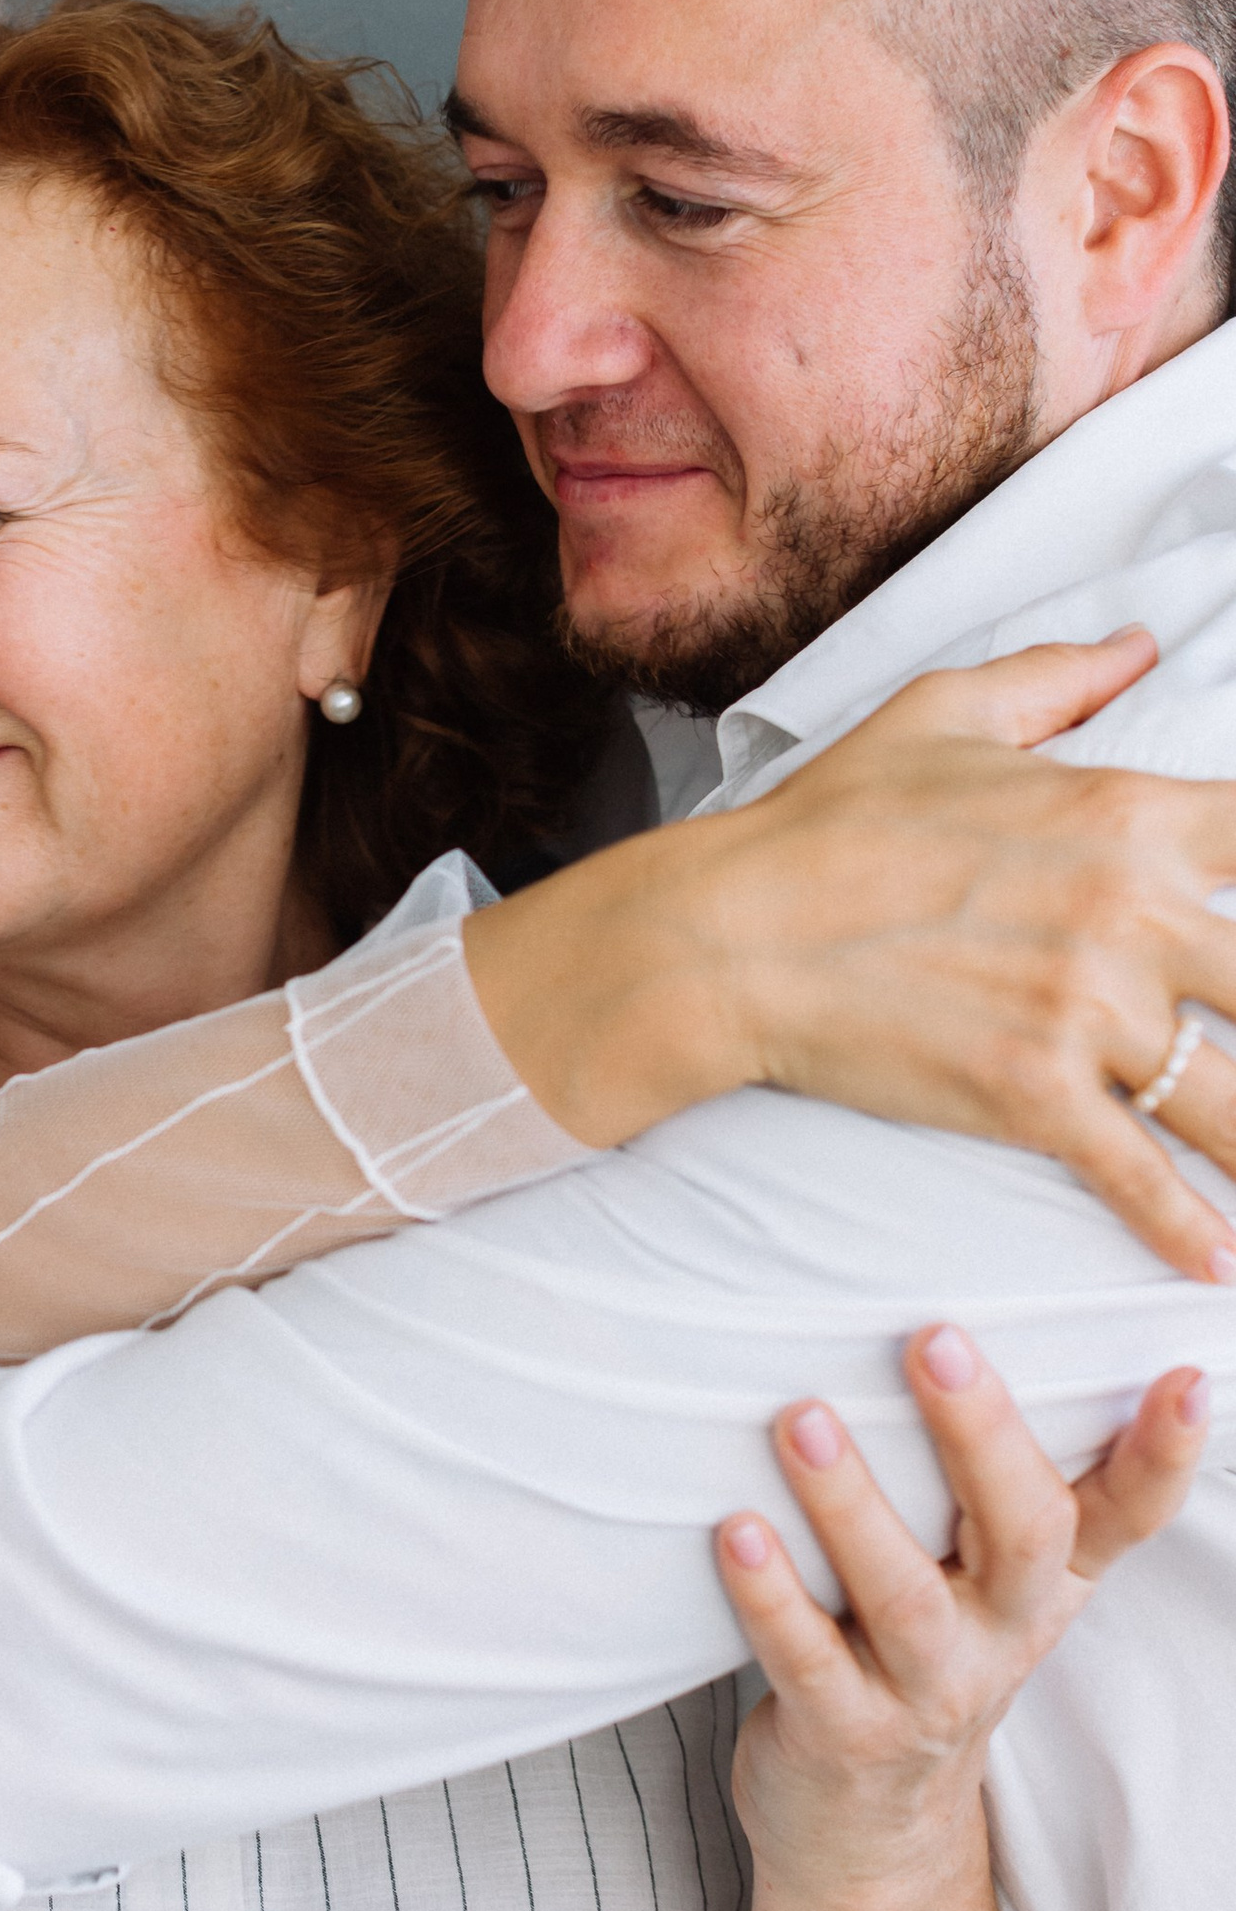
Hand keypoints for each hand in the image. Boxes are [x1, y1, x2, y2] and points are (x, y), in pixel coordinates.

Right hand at [475, 632, 1235, 1279]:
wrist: (726, 931)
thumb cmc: (828, 819)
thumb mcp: (945, 714)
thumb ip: (1058, 677)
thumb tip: (1137, 645)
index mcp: (1128, 811)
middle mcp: (1132, 909)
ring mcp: (1087, 1008)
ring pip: (1233, 1098)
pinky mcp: (1033, 1094)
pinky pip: (1141, 1173)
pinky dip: (1188, 1231)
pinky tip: (1217, 1264)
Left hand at [717, 1321, 1206, 1885]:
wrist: (871, 1834)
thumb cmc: (920, 1655)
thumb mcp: (985, 1580)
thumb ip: (990, 1480)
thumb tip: (964, 1315)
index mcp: (1048, 1584)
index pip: (1126, 1515)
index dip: (1163, 1455)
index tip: (1189, 1377)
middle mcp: (1004, 1635)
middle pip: (1022, 1533)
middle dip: (981, 1435)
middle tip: (934, 1341)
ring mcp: (927, 1691)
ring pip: (903, 1596)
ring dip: (851, 1503)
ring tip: (802, 1420)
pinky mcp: (843, 1734)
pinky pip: (807, 1659)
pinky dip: (770, 1596)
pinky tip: (735, 1532)